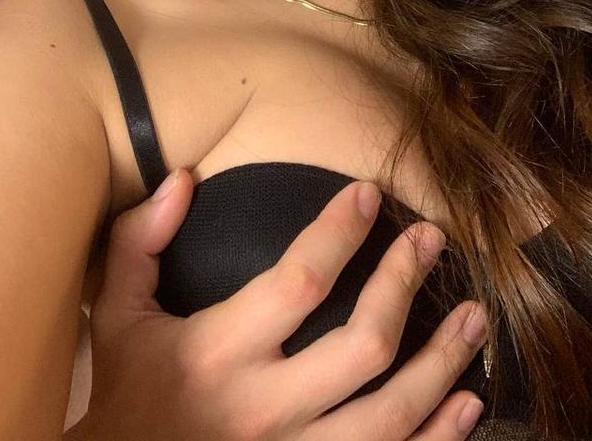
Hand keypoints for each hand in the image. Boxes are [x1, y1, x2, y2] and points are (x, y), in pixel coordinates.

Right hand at [66, 171, 485, 439]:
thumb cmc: (127, 392)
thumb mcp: (117, 313)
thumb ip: (141, 242)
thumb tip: (184, 177)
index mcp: (219, 353)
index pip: (300, 281)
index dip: (341, 231)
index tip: (369, 194)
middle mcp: (265, 410)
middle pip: (363, 345)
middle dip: (406, 283)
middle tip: (431, 240)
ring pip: (393, 413)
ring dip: (444, 361)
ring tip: (474, 314)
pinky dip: (440, 437)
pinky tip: (468, 401)